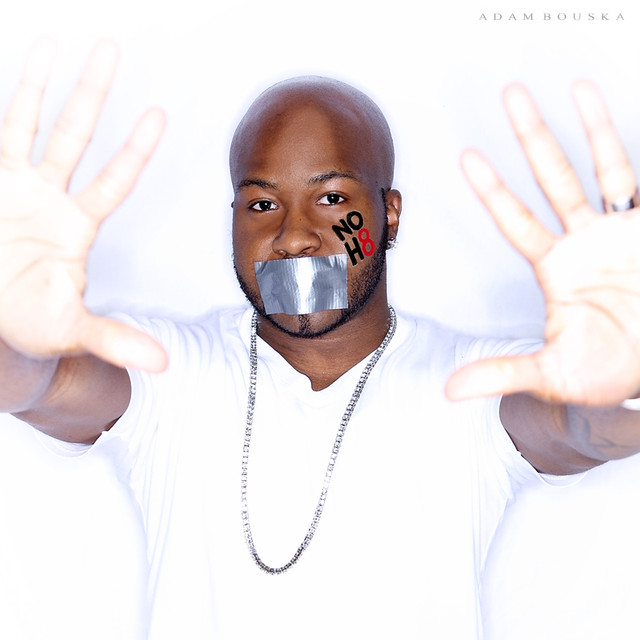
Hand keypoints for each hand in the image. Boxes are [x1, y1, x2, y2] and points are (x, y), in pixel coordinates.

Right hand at [0, 39, 166, 371]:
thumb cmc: (35, 325)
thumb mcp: (75, 331)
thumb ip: (117, 340)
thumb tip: (162, 363)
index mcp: (77, 227)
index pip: (114, 180)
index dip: (135, 150)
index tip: (159, 116)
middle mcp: (50, 199)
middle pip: (75, 135)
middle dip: (91, 94)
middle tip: (110, 50)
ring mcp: (15, 189)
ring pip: (30, 125)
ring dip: (40, 85)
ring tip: (54, 43)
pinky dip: (2, 110)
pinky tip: (8, 68)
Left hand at [446, 81, 639, 405]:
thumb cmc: (602, 373)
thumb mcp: (550, 375)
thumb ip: (502, 374)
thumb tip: (450, 391)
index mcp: (554, 268)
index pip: (515, 220)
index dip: (493, 189)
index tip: (467, 157)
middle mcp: (582, 242)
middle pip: (552, 178)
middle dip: (533, 138)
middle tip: (512, 94)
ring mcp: (619, 233)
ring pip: (602, 169)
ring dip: (589, 129)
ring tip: (575, 86)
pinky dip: (633, 152)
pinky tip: (625, 117)